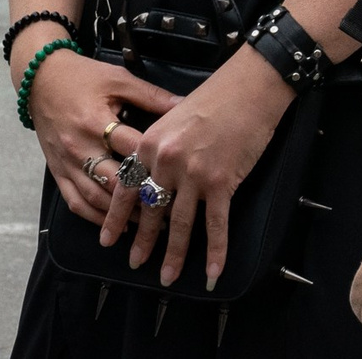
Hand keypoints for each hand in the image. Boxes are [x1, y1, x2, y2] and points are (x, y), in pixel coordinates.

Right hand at [21, 47, 180, 225]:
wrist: (41, 80)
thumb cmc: (84, 77)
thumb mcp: (119, 80)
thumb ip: (151, 96)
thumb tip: (186, 105)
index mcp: (97, 122)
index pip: (132, 150)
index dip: (157, 166)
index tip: (183, 179)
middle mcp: (80, 148)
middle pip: (114, 181)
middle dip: (141, 199)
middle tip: (170, 212)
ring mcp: (66, 164)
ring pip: (95, 198)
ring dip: (120, 215)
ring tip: (148, 226)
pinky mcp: (57, 172)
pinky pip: (75, 202)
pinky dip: (94, 216)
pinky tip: (114, 226)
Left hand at [110, 46, 292, 288]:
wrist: (252, 85)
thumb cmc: (217, 95)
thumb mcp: (173, 115)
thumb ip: (160, 145)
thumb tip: (155, 172)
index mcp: (150, 144)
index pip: (126, 188)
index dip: (116, 217)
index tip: (109, 240)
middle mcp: (166, 163)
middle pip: (150, 211)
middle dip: (143, 242)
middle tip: (136, 263)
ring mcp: (194, 174)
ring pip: (180, 224)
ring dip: (174, 254)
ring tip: (167, 277)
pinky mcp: (222, 181)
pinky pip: (216, 224)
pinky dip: (215, 251)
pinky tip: (212, 271)